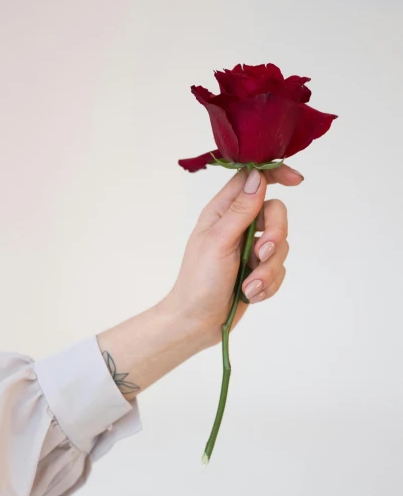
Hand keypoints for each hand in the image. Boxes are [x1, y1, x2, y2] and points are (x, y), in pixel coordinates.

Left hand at [162, 164, 301, 348]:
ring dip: (268, 270)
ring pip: (281, 246)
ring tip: (249, 286)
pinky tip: (251, 294)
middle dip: (275, 236)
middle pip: (275, 213)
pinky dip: (268, 284)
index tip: (297, 181)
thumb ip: (241, 211)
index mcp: (222, 212)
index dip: (276, 174)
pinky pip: (279, 270)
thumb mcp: (218, 242)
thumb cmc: (199, 281)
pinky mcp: (259, 271)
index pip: (252, 180)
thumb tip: (258, 177)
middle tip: (262, 255)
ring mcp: (250, 249)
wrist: (197, 322)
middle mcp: (238, 226)